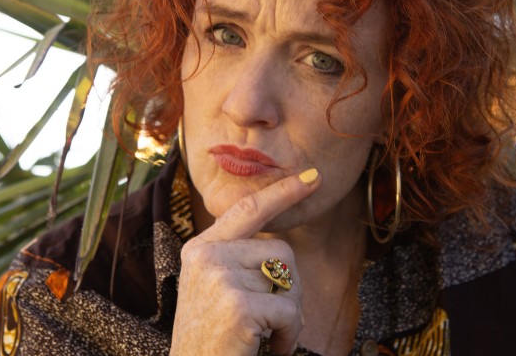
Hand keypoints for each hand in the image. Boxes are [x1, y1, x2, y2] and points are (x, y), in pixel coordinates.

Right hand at [169, 169, 320, 355]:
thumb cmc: (213, 339)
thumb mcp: (215, 290)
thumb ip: (238, 261)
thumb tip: (281, 251)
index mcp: (201, 249)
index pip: (247, 210)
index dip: (282, 192)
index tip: (313, 178)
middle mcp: (207, 256)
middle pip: (280, 249)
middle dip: (289, 286)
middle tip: (274, 319)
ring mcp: (219, 278)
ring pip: (288, 279)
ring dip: (289, 315)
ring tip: (265, 336)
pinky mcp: (237, 304)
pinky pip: (289, 310)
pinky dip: (288, 335)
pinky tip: (268, 348)